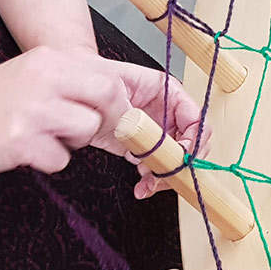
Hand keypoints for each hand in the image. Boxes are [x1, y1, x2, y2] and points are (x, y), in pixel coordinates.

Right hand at [0, 46, 205, 195]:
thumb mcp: (43, 87)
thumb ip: (88, 99)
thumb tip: (139, 126)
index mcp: (57, 59)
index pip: (122, 78)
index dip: (153, 108)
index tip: (171, 134)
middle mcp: (47, 73)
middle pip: (112, 100)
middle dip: (110, 126)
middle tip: (85, 134)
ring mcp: (33, 105)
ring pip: (88, 131)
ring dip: (72, 142)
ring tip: (41, 134)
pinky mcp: (19, 136)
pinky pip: (60, 158)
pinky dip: (49, 160)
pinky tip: (23, 148)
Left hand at [89, 60, 208, 199]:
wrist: (74, 99)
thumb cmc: (93, 84)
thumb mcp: (113, 96)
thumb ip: (135, 117)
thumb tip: (150, 140)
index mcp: (167, 92)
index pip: (196, 117)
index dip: (194, 139)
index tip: (182, 155)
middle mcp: (167, 113)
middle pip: (191, 142)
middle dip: (180, 162)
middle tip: (167, 173)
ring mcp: (157, 132)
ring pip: (176, 159)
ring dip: (166, 175)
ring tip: (149, 182)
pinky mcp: (145, 148)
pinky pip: (159, 167)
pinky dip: (153, 180)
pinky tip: (142, 185)